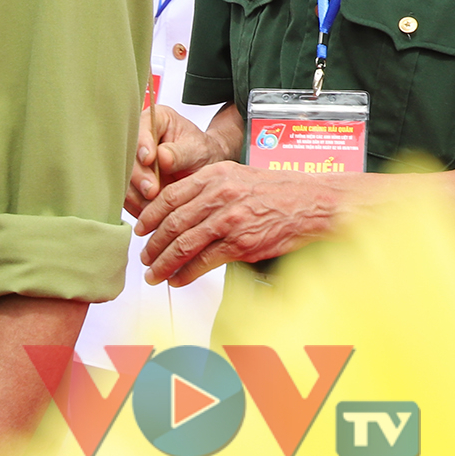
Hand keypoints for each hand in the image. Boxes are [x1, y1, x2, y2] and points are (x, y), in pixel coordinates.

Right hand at [124, 105, 230, 215]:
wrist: (205, 167)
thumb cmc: (203, 152)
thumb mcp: (198, 149)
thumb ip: (181, 152)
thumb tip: (161, 156)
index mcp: (154, 120)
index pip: (140, 131)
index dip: (142, 146)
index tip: (150, 160)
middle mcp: (137, 138)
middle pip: (127, 157)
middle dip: (139, 176)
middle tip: (152, 191)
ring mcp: (131, 161)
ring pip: (123, 178)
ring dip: (136, 195)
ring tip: (152, 206)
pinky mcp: (129, 181)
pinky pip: (126, 194)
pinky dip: (135, 205)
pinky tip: (146, 212)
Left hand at [134, 163, 340, 285]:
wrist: (313, 203)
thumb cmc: (281, 191)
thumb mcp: (241, 177)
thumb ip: (211, 190)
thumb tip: (182, 212)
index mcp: (216, 175)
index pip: (170, 196)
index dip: (149, 216)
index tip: (141, 230)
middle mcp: (220, 195)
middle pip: (172, 223)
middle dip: (153, 245)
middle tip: (145, 258)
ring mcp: (230, 219)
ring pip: (183, 245)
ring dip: (163, 264)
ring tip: (154, 275)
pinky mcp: (241, 243)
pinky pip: (203, 262)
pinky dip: (185, 274)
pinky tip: (178, 280)